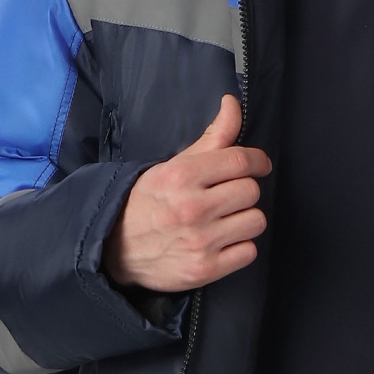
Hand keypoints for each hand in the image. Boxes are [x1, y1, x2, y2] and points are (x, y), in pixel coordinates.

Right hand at [105, 94, 269, 292]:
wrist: (115, 248)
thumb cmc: (149, 201)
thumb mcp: (174, 165)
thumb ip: (211, 138)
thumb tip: (233, 103)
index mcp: (182, 176)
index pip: (240, 161)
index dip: (258, 161)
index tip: (259, 165)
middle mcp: (192, 208)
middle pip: (251, 191)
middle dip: (243, 191)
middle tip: (226, 196)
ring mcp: (199, 241)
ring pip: (255, 221)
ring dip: (244, 219)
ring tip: (224, 220)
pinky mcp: (205, 269)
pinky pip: (249, 252)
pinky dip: (239, 247)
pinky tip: (221, 241)